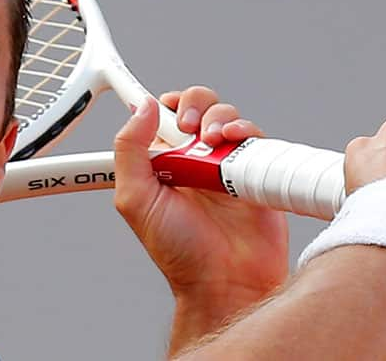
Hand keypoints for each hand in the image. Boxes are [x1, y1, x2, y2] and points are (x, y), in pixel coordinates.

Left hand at [113, 88, 288, 335]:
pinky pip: (254, 137)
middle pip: (199, 107)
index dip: (166, 104)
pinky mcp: (256, 171)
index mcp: (165, 162)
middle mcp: (196, 158)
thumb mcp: (135, 199)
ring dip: (218, 117)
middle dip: (194, 104)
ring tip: (212, 141)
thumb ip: (129, 151)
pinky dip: (245, 129)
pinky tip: (234, 140)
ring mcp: (227, 163)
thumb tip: (141, 108)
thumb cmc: (178, 250)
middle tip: (188, 126)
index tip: (166, 107)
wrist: (223, 281)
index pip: (164, 115)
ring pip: (226, 116)